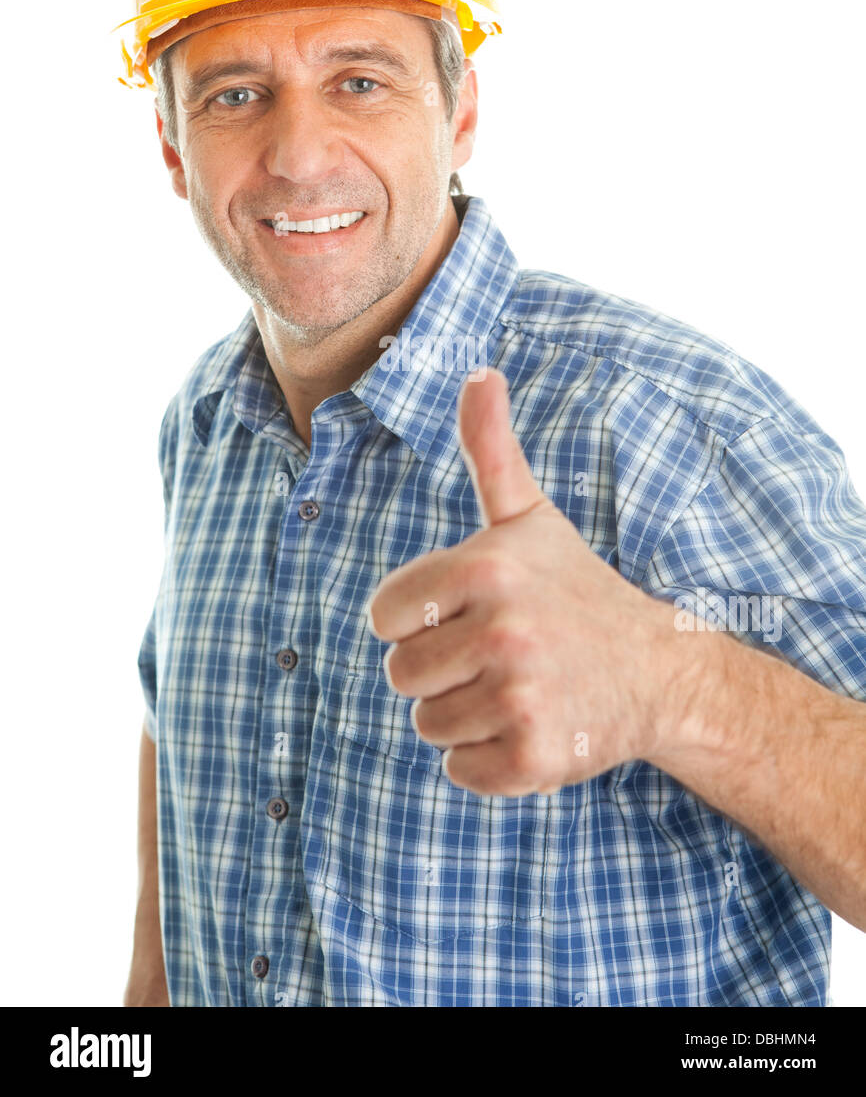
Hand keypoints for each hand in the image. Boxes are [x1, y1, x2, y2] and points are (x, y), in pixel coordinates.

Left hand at [366, 367, 673, 796]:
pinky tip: (532, 725)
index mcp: (485, 568)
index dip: (419, 619)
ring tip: (519, 688)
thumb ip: (490, 448)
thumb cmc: (575, 588)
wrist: (659, 671)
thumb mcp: (529, 516)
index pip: (384, 616)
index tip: (469, 613)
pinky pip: (460, 770)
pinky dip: (489, 759)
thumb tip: (478, 370)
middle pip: (401, 675)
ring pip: (427, 725)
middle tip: (502, 655)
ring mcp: (520, 696)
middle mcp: (503, 631)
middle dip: (441, 671)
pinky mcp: (535, 757)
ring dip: (464, 715)